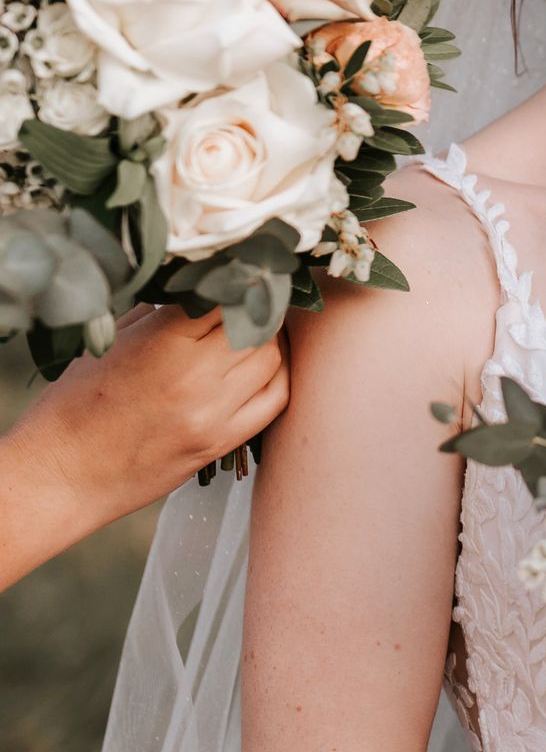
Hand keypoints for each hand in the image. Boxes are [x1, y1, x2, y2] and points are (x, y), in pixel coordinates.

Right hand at [0, 307, 288, 591]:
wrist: (63, 473)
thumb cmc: (74, 404)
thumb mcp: (111, 341)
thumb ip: (160, 314)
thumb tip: (199, 292)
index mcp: (163, 341)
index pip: (225, 296)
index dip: (233, 283)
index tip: (235, 278)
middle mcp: (195, 376)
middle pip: (256, 325)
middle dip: (255, 309)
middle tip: (250, 303)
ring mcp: (212, 414)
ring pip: (271, 359)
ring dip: (269, 341)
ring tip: (256, 332)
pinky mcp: (220, 444)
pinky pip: (274, 400)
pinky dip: (276, 377)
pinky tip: (266, 367)